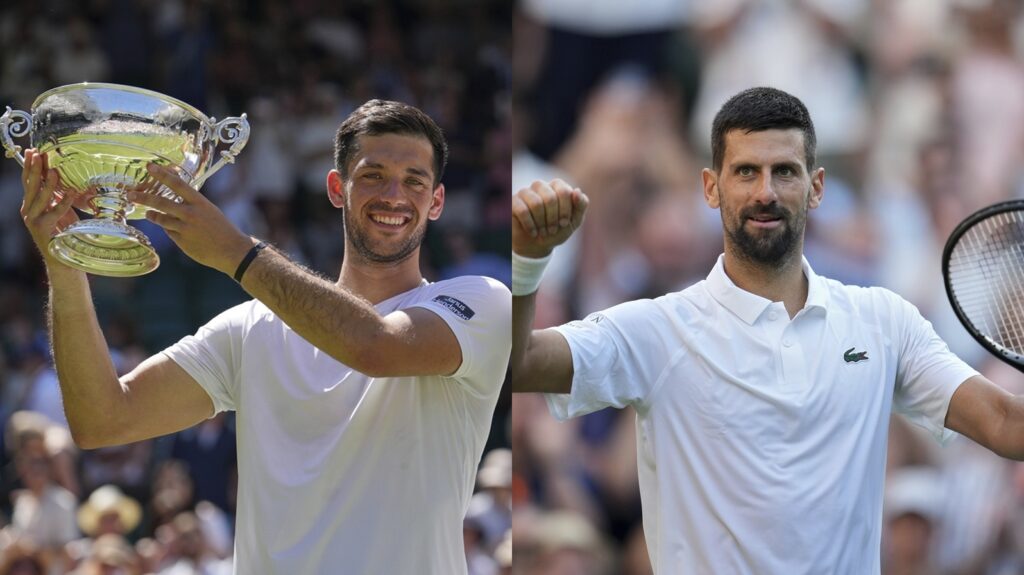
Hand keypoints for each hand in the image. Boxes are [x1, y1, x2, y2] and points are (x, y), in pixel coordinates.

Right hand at [19, 149, 78, 265]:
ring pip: (39, 198)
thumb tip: (60, 176)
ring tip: (55, 171)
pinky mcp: (43, 229)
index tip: (33, 151)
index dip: (29, 166)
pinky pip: (54, 213)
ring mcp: (33, 221)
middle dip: (34, 169)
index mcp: (30, 205)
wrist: (62, 260)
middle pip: (30, 186)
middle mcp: (28, 211)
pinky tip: (71, 192)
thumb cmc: (63, 233)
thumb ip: (56, 196)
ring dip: (48, 184)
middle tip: (38, 154)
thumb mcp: (60, 210)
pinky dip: (63, 202)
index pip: (28, 182)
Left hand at [127, 163, 253, 274]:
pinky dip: (168, 229)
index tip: (150, 167)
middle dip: (143, 197)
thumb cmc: (222, 228)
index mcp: (200, 203)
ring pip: (161, 219)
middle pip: (161, 202)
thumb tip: (175, 194)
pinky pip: (169, 232)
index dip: (163, 175)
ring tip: (147, 213)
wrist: (232, 250)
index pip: (178, 184)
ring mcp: (185, 229)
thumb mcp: (209, 210)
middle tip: (130, 194)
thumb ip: (192, 203)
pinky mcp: (182, 242)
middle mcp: (191, 214)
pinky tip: (172, 229)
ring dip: (152, 215)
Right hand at [512, 179, 588, 257]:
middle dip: (553, 219)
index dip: (565, 210)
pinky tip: (533, 232)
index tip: (564, 224)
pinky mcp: (514, 202)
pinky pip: (522, 210)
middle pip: (550, 198)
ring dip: (541, 223)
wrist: (536, 245)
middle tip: (552, 230)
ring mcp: (526, 192)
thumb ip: (581, 206)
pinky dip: (530, 225)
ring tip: (542, 232)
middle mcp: (541, 186)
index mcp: (557, 186)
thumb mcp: (574, 221)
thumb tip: (577, 191)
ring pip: (536, 203)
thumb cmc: (557, 230)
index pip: (564, 191)